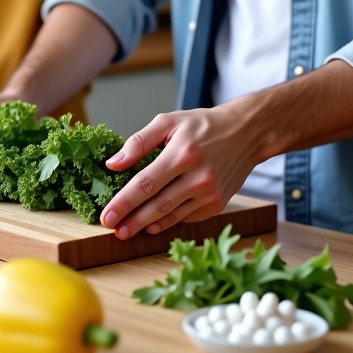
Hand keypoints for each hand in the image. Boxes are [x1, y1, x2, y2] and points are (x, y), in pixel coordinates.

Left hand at [99, 106, 252, 239]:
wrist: (246, 133)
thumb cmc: (203, 125)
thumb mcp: (169, 122)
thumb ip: (139, 142)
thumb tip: (113, 163)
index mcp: (182, 153)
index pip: (145, 183)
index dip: (124, 202)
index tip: (107, 215)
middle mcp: (198, 176)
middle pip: (157, 206)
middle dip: (132, 221)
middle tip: (113, 229)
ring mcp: (210, 193)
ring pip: (172, 216)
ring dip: (147, 225)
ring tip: (128, 230)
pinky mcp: (217, 204)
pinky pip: (187, 217)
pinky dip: (168, 221)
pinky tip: (153, 223)